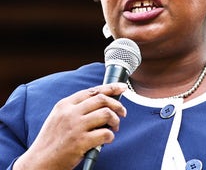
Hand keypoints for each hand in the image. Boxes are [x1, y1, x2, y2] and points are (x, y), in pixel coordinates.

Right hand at [13, 83, 127, 169]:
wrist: (39, 162)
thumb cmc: (52, 141)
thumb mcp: (59, 118)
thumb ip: (76, 109)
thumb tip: (103, 102)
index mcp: (64, 105)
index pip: (92, 91)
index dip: (110, 88)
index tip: (122, 87)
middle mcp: (70, 113)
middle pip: (102, 100)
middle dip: (117, 105)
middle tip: (123, 113)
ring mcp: (75, 127)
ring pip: (106, 114)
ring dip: (115, 121)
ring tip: (114, 128)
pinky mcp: (80, 141)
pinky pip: (106, 134)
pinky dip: (110, 136)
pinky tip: (107, 140)